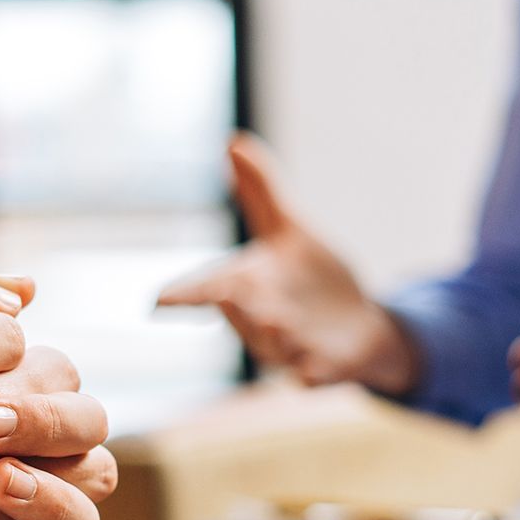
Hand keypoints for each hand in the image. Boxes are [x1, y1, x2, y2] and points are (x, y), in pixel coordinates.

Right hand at [158, 133, 418, 393]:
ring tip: (276, 321)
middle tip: (227, 295)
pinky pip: (313, 377)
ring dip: (272, 336)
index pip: (206, 289)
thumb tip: (233, 142)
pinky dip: (312, 376)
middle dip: (233, 308)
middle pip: (239, 316)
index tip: (158, 300)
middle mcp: (262, 320)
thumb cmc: (314, 280)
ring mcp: (292, 349)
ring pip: (273, 347)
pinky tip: (312, 374)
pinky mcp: (325, 369)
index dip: (181, 296)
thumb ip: (260, 192)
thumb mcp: (289, 230)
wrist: (361, 327)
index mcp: (247, 286)